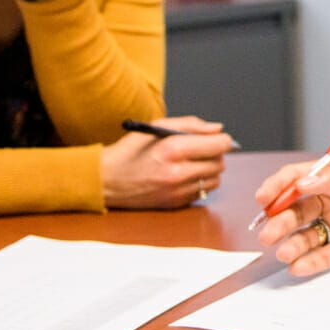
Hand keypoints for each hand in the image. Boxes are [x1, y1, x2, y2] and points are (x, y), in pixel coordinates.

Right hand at [101, 115, 232, 209]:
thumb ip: (191, 125)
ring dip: (209, 170)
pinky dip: (199, 183)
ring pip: (215, 180)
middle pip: (219, 163)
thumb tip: (218, 129)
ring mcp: (177, 192)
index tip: (217, 138)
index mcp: (173, 149)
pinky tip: (183, 176)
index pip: (218, 145)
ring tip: (191, 163)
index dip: (222, 140)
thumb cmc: (131, 150)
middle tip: (201, 149)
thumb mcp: (157, 127)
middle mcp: (178, 173)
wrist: (107, 180)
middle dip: (215, 154)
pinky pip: (202, 192)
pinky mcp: (176, 204)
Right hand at [254, 153, 329, 275]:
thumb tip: (304, 182)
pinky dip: (310, 263)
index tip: (263, 198)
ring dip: (291, 244)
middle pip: (295, 211)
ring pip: (306, 235)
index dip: (277, 187)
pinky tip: (299, 267)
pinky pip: (325, 256)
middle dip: (279, 221)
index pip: (296, 179)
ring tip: (285, 252)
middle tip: (269, 233)